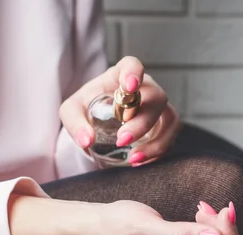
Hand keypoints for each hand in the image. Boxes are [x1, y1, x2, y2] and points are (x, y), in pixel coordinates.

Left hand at [59, 56, 181, 166]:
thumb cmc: (88, 108)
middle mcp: (145, 88)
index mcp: (121, 75)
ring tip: (133, 158)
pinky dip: (157, 152)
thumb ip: (75, 122)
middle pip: (155, 98)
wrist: (99, 122)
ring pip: (170, 120)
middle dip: (141, 121)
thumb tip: (87, 140)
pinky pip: (170, 139)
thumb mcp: (72, 111)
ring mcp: (159, 107)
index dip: (134, 73)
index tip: (129, 86)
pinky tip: (139, 161)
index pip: (132, 65)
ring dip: (155, 142)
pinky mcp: (165, 126)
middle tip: (122, 139)